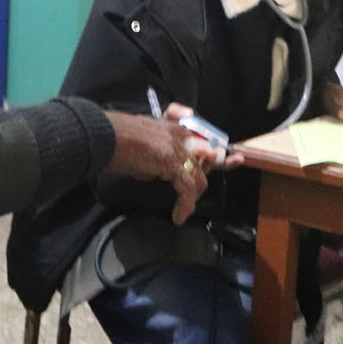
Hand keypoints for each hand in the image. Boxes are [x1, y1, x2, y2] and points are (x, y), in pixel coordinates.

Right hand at [104, 106, 235, 224]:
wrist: (106, 137)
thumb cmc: (117, 140)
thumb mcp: (144, 143)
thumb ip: (159, 155)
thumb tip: (161, 171)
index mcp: (174, 127)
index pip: (203, 136)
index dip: (217, 147)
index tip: (233, 153)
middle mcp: (181, 135)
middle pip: (209, 154)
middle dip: (222, 162)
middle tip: (236, 162)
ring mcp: (179, 148)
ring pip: (198, 176)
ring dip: (194, 194)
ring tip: (185, 207)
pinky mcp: (174, 163)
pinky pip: (187, 189)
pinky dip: (184, 206)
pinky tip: (178, 216)